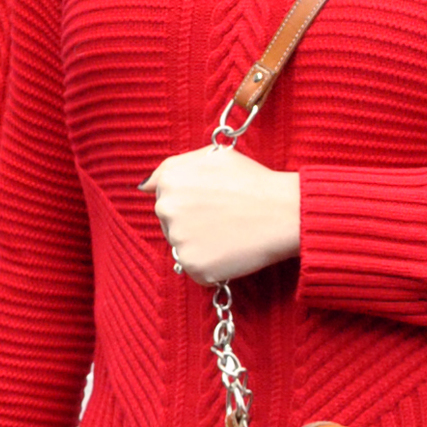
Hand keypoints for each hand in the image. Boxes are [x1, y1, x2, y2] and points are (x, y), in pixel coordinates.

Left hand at [142, 148, 302, 287]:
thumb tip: (143, 186)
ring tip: (230, 233)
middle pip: (170, 223)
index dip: (192, 199)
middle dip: (192, 223)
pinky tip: (231, 251)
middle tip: (225, 218)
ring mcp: (178, 240)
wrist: (284, 212)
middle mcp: (166, 210)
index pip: (164, 196)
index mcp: (169, 181)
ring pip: (182, 248)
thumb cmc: (252, 181)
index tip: (213, 201)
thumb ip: (173, 166)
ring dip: (201, 245)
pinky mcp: (194, 267)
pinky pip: (196, 270)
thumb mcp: (213, 156)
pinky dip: (212, 266)